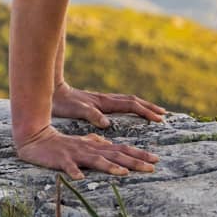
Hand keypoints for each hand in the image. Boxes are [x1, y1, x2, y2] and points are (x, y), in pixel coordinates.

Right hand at [13, 124, 158, 178]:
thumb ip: (96, 143)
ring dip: (110, 166)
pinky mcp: (61, 160)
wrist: (36, 139)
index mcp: (96, 146)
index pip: (122, 149)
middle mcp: (90, 149)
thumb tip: (108, 142)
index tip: (155, 160)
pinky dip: (74, 172)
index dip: (139, 154)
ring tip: (124, 172)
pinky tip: (80, 179)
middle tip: (152, 167)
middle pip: (115, 154)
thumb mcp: (82, 143)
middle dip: (134, 161)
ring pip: (96, 160)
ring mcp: (76, 154)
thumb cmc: (61, 144)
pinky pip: (68, 167)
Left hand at [52, 83, 167, 128]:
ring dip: (142, 106)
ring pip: (128, 101)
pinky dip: (131, 107)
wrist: (53, 92)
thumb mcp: (77, 110)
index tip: (159, 118)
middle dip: (149, 108)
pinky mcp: (98, 103)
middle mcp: (106, 100)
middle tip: (164, 115)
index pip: (131, 106)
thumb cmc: (64, 103)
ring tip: (153, 112)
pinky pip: (120, 104)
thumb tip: (107, 123)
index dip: (146, 112)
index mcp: (105, 103)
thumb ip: (92, 115)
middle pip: (133, 101)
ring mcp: (103, 101)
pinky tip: (131, 112)